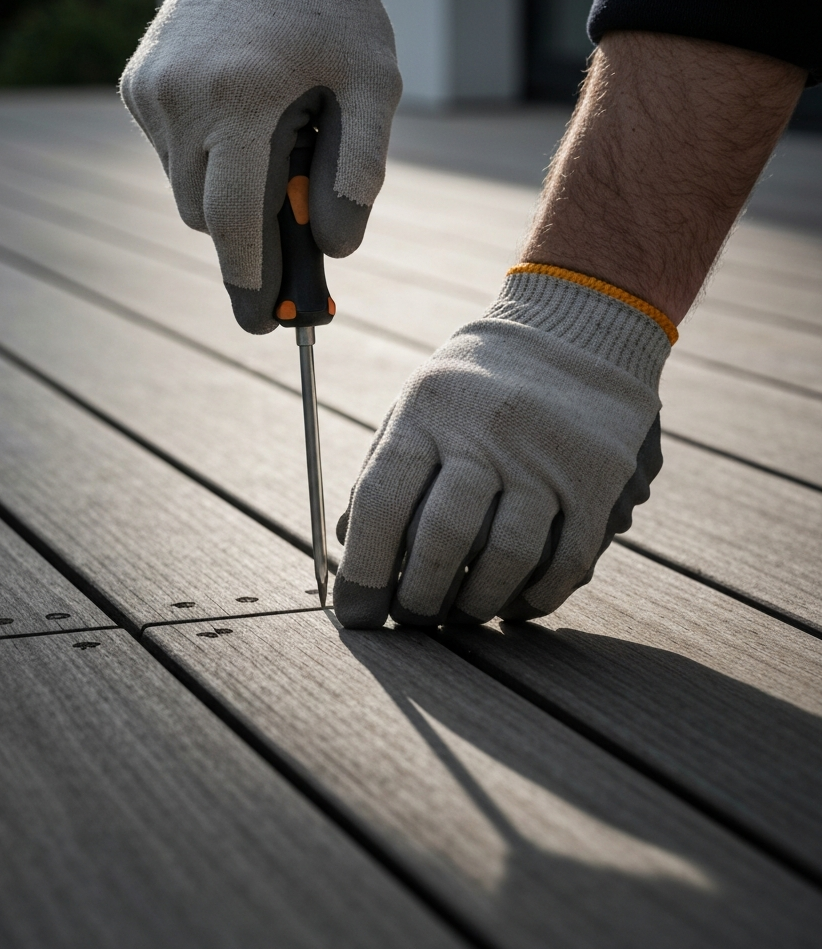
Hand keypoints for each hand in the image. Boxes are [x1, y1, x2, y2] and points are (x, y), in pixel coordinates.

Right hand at [120, 0, 400, 332]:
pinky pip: (168, 155)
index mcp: (239, 99)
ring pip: (183, 190)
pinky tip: (234, 124)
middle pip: (204, 215)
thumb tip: (335, 248)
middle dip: (243, 238)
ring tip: (263, 157)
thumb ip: (360, 167)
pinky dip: (201, 160)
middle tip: (280, 250)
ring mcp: (152, 92)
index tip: (262, 319)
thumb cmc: (333, 14)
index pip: (233, 217)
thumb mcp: (373, 84)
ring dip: (221, 196)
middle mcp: (182, 98)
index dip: (249, 274)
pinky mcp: (135, 85)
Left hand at [333, 269, 671, 628]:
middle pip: (443, 537)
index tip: (355, 616)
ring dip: (475, 605)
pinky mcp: (600, 477)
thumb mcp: (415, 408)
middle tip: (410, 620)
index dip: (362, 571)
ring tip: (458, 615)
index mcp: (429, 410)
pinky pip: (566, 561)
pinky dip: (535, 597)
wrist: (577, 329)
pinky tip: (512, 604)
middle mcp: (487, 428)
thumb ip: (382, 473)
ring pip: (507, 559)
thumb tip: (348, 549)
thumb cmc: (475, 387)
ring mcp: (548, 453)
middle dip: (418, 598)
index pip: (382, 502)